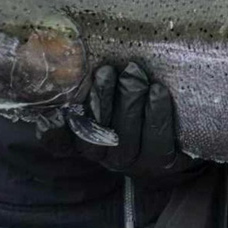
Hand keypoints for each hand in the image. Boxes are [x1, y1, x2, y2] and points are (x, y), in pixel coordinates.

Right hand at [36, 63, 190, 178]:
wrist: (173, 130)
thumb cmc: (130, 99)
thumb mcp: (106, 91)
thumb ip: (86, 84)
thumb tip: (64, 65)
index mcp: (84, 139)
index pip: (62, 141)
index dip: (56, 131)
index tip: (53, 113)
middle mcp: (105, 155)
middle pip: (97, 136)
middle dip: (102, 100)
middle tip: (107, 70)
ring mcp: (132, 161)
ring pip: (125, 140)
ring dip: (129, 104)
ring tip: (134, 75)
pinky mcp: (160, 162)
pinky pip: (158, 144)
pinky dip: (157, 115)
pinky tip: (157, 91)